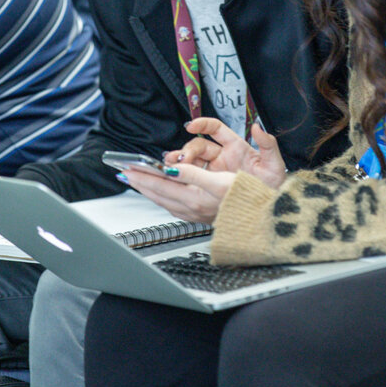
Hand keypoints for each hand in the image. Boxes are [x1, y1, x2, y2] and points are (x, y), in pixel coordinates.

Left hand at [121, 163, 235, 223]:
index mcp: (193, 199)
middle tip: (125, 174)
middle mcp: (191, 208)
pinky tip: (162, 193)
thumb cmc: (244, 198)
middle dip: (140, 183)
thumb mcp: (219, 181)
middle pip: (157, 194)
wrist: (260, 218)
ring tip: (138, 182)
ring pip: (164, 200)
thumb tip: (170, 169)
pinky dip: (162, 196)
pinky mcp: (199, 214)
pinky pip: (173, 204)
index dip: (142, 176)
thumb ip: (192, 175)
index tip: (128, 169)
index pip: (160, 185)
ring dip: (149, 190)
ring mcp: (194, 213)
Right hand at [164, 118, 286, 188]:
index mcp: (236, 147)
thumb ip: (267, 145)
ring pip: (191, 161)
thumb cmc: (272, 185)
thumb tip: (258, 128)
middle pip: (199, 147)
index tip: (191, 126)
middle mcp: (222, 157)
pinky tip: (173, 180)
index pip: (216, 129)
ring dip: (179, 164)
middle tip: (180, 160)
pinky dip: (180, 177)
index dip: (203, 125)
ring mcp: (213, 171)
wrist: (269, 209)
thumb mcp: (273, 166)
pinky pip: (190, 178)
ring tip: (170, 168)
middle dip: (187, 151)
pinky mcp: (208, 185)